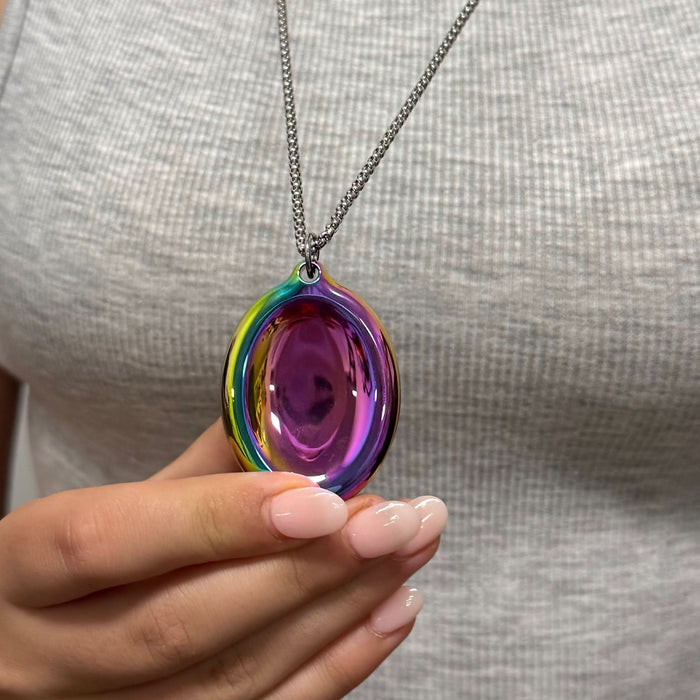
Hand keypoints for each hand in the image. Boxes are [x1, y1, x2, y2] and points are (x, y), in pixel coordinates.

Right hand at [0, 421, 446, 698]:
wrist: (30, 641)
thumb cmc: (79, 563)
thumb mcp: (116, 504)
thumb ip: (202, 471)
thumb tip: (297, 425)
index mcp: (26, 567)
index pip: (111, 542)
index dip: (220, 519)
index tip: (319, 496)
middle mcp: (52, 656)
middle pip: (183, 624)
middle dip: (305, 570)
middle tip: (393, 521)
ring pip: (234, 677)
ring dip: (341, 610)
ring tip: (409, 550)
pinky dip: (340, 664)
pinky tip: (392, 609)